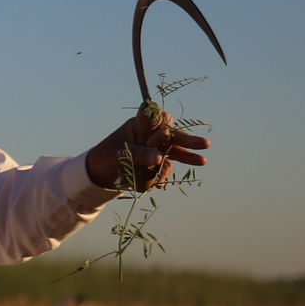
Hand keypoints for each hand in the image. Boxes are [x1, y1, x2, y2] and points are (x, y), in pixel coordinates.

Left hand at [85, 102, 209, 191]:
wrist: (98, 173)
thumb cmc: (106, 156)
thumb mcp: (120, 153)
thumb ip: (139, 153)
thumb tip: (158, 158)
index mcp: (141, 126)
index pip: (158, 120)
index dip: (164, 124)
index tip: (166, 131)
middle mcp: (151, 136)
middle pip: (172, 136)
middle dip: (188, 141)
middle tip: (205, 145)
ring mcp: (154, 150)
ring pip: (173, 152)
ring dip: (186, 157)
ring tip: (202, 161)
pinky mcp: (153, 164)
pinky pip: (163, 169)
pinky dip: (163, 176)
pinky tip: (159, 185)